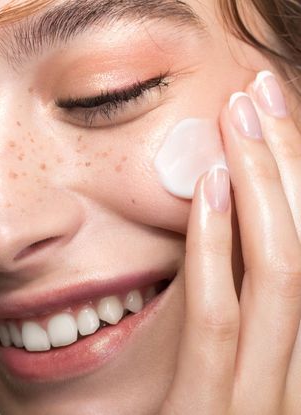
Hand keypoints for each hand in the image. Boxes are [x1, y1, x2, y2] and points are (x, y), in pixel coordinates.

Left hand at [160, 71, 300, 414]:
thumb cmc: (192, 411)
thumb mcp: (221, 348)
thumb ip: (227, 290)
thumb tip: (221, 212)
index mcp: (296, 339)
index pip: (300, 236)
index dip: (293, 170)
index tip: (270, 113)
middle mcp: (297, 358)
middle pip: (300, 238)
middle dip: (284, 160)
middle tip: (258, 95)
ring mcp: (265, 390)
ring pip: (279, 270)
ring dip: (260, 186)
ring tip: (239, 121)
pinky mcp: (216, 410)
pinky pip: (220, 319)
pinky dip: (216, 249)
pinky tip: (206, 190)